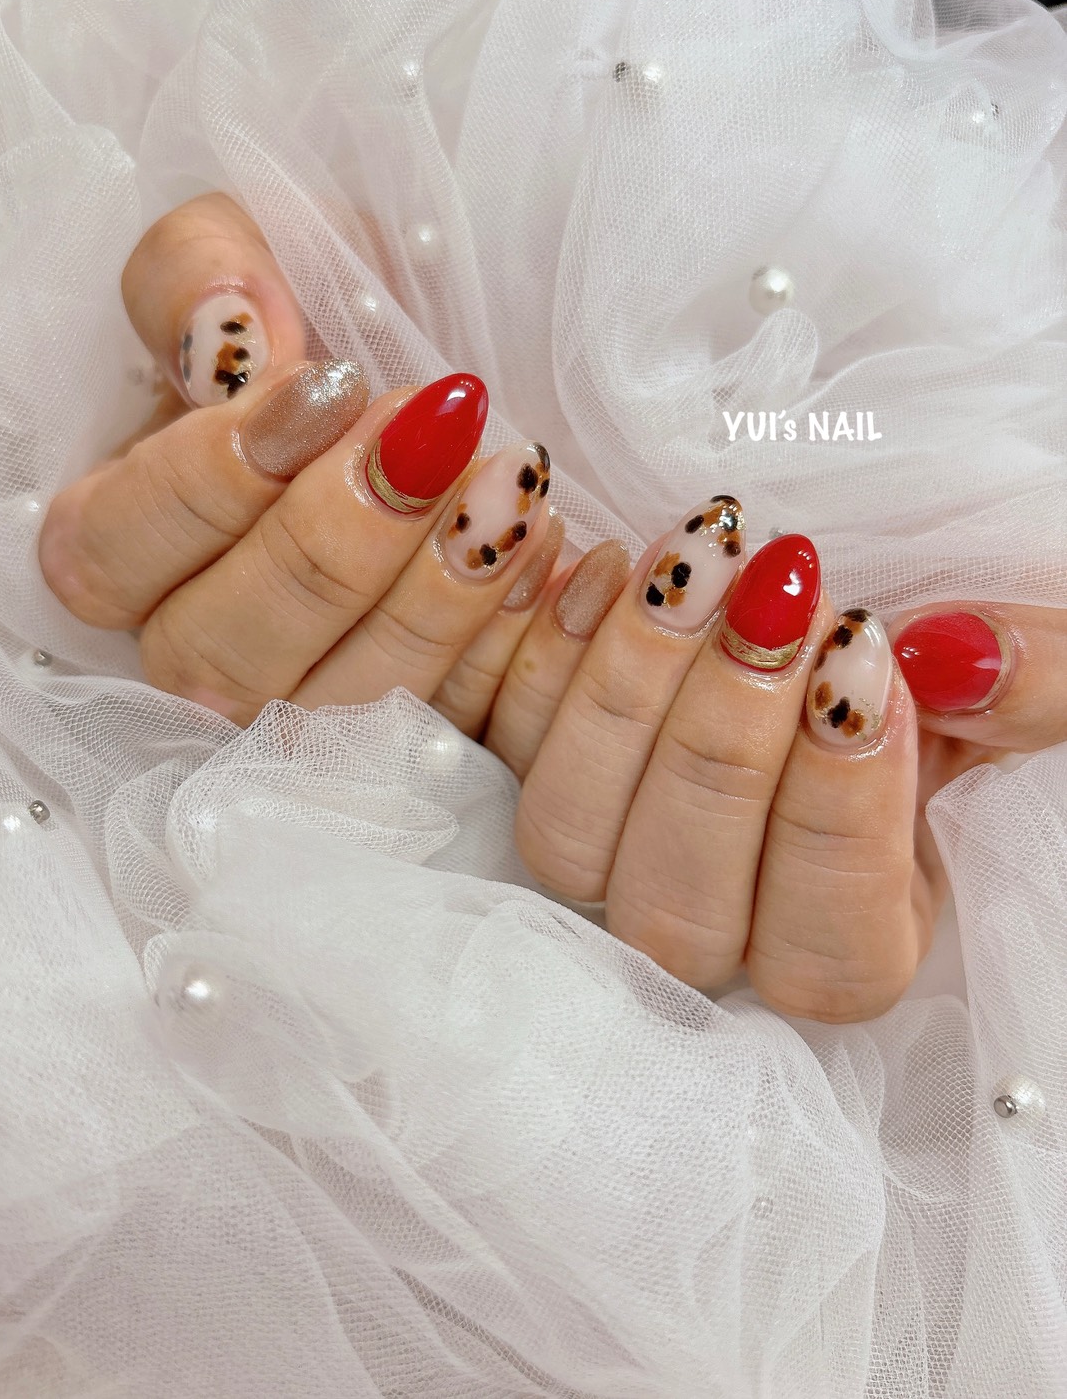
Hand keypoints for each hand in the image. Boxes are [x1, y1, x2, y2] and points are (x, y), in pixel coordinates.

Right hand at [38, 193, 556, 723]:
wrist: (437, 386)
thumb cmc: (324, 324)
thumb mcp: (252, 257)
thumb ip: (198, 274)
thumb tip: (225, 342)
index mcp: (117, 546)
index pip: (111, 553)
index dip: (211, 478)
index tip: (327, 386)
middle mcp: (191, 652)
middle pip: (215, 656)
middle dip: (327, 546)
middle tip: (428, 436)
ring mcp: (293, 715)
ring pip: (334, 710)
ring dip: (428, 601)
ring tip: (510, 486)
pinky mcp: (399, 736)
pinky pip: (443, 727)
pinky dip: (503, 642)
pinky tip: (546, 547)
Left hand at [464, 500, 1066, 1022]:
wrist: (830, 604)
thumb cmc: (943, 659)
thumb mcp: (1034, 671)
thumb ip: (1034, 686)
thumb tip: (952, 659)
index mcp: (842, 944)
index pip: (824, 952)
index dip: (836, 815)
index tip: (864, 659)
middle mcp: (712, 927)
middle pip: (675, 909)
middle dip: (723, 744)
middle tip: (775, 595)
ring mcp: (608, 857)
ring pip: (568, 836)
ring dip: (623, 690)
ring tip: (690, 555)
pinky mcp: (534, 770)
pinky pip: (494, 743)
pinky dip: (532, 648)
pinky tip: (586, 554)